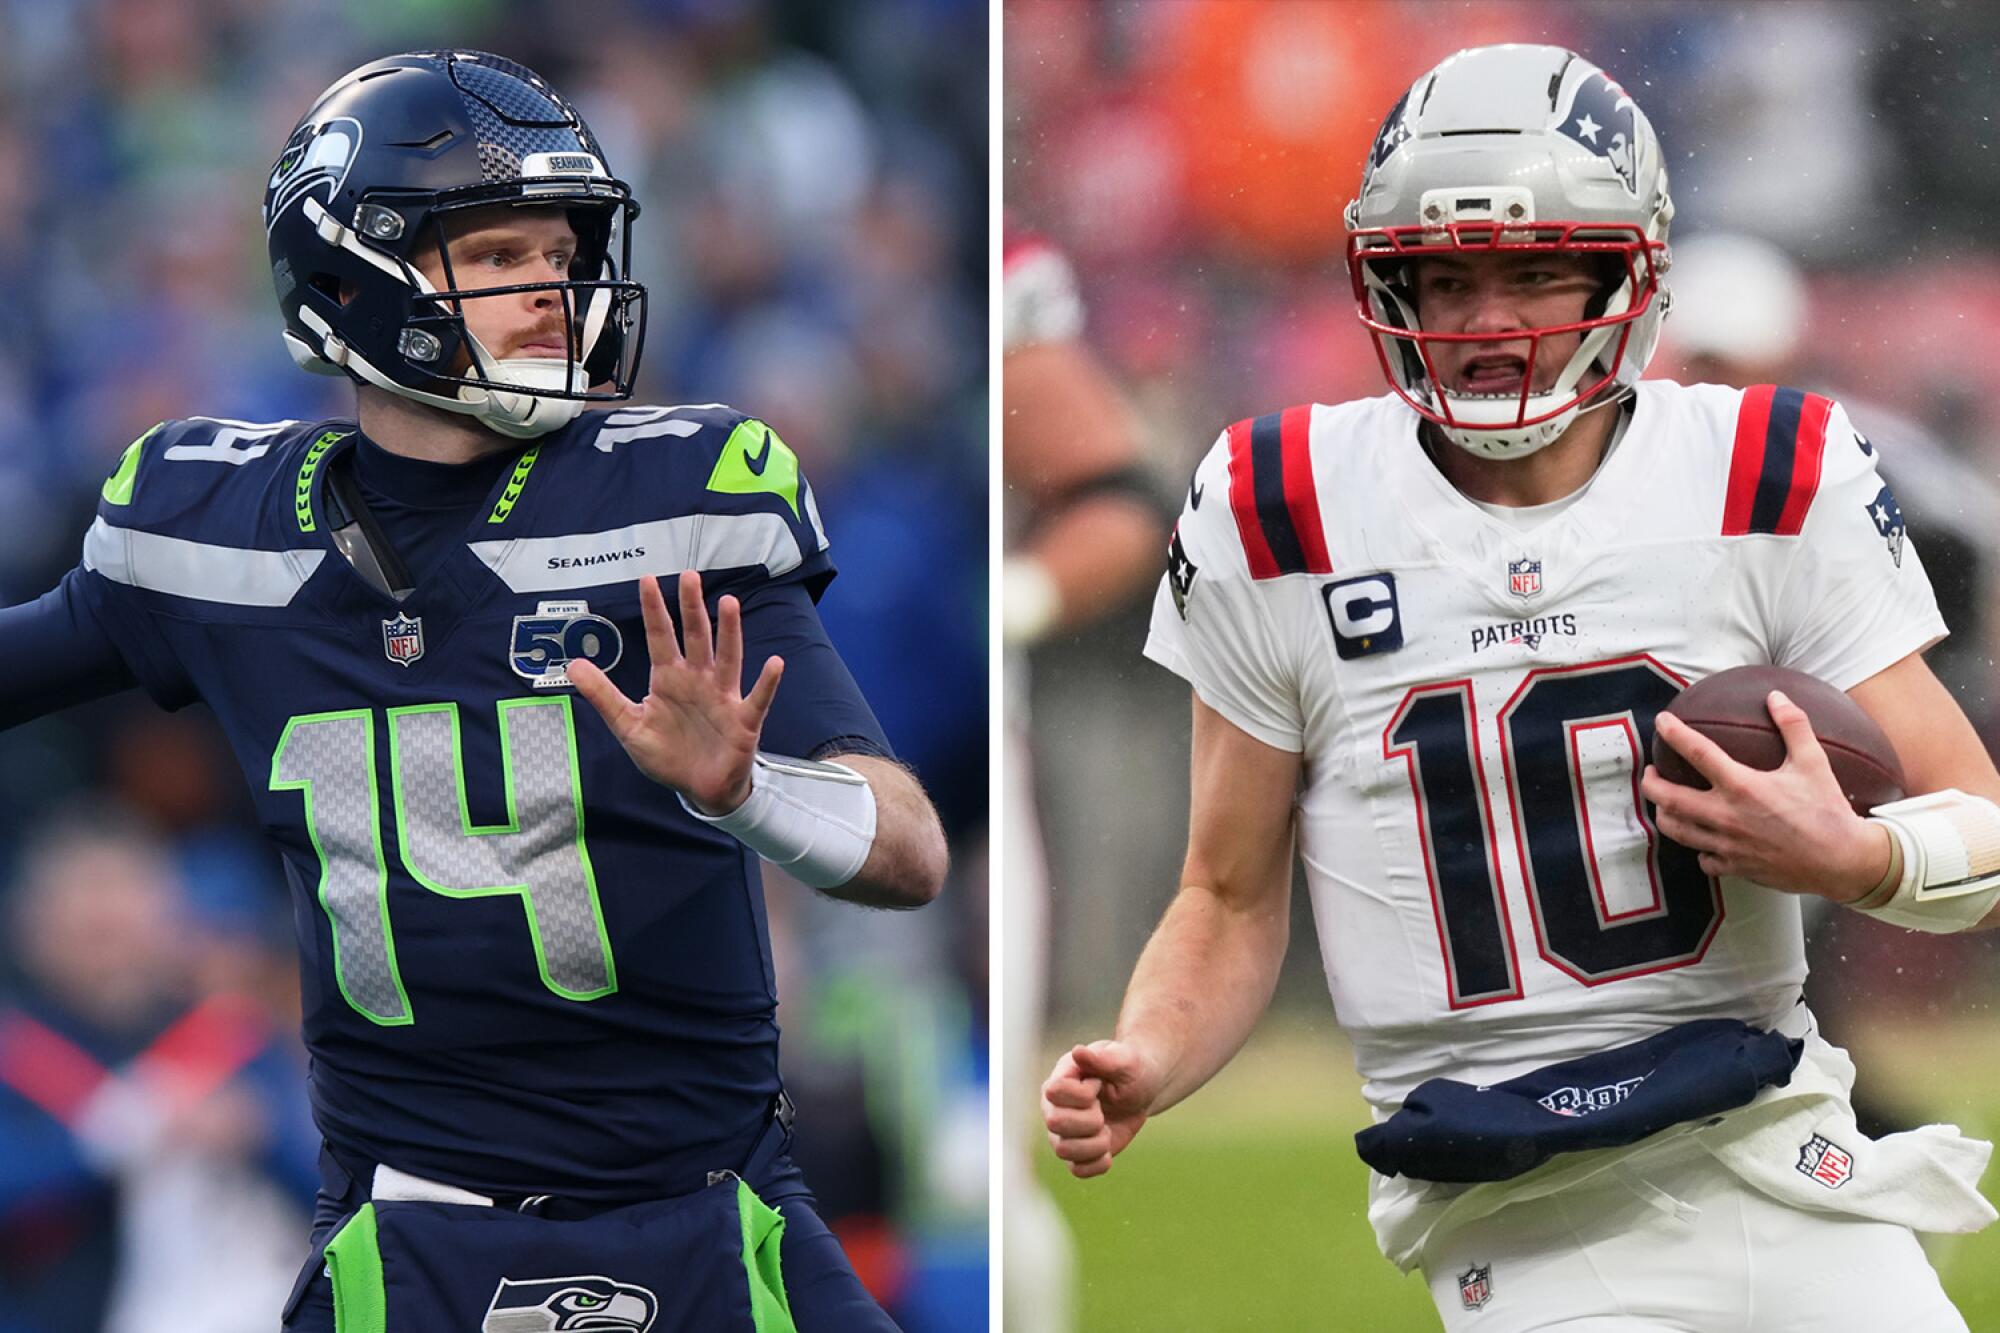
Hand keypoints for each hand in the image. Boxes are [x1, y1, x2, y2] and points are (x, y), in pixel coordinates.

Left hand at [567, 571, 783, 813]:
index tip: (647, 580)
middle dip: (692, 607)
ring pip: (726, 658)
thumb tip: (573, 666)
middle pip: (696, 637)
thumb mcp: (629, 727)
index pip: (660, 637)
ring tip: (728, 604)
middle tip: (690, 576)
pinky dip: (767, 682)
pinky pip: (757, 698)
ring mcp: (722, 697)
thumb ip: (604, 696)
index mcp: (669, 679)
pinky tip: (774, 663)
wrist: (700, 789)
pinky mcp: (743, 720)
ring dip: (729, 632)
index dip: (654, 610)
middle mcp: (697, 680)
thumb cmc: (668, 755)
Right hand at [1042, 1039, 1159, 1178]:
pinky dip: (1098, 1163)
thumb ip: (1103, 1058)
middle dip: (1090, 1119)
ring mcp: (1063, 1133)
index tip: (1099, 1084)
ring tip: (1106, 1129)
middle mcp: (1053, 1107)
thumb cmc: (1131, 1069)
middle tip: (1103, 1109)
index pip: (1055, 1092)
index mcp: (1060, 1079)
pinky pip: (1078, 1171)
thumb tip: (1078, 1052)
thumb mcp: (1125, 1060)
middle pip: (1056, 1123)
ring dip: (1095, 1143)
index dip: (1084, 1093)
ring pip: (1064, 1151)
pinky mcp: (1077, 1154)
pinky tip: (1108, 1147)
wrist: (1141, 1091)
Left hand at [1640, 690, 1890, 902]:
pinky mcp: (1734, 867)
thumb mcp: (1814, 762)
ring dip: (1664, 814)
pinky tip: (1702, 839)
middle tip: (1651, 772)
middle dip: (1650, 783)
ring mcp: (1726, 844)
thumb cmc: (1828, 811)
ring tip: (1665, 803)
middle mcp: (1726, 816)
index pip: (1696, 752)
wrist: (1842, 861)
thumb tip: (1777, 696)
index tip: (1661, 722)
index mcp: (1742, 786)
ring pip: (1676, 830)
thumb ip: (1794, 726)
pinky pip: (1702, 859)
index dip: (1674, 733)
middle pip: (1668, 798)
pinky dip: (1697, 847)